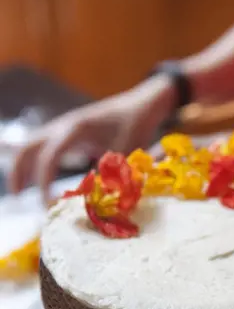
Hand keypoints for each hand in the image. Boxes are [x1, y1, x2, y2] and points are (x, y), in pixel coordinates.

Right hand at [9, 74, 174, 202]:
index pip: (49, 155)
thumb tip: (101, 203)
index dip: (44, 181)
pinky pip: (44, 147)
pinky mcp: (68, 133)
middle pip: (28, 146)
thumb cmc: (137, 126)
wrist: (141, 104)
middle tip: (17, 197)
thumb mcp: (127, 153)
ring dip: (23, 167)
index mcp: (77, 128)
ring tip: (21, 193)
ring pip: (32, 145)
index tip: (47, 204)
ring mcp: (63, 127)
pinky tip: (39, 183)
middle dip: (19, 171)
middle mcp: (64, 125)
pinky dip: (36, 163)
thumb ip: (112, 175)